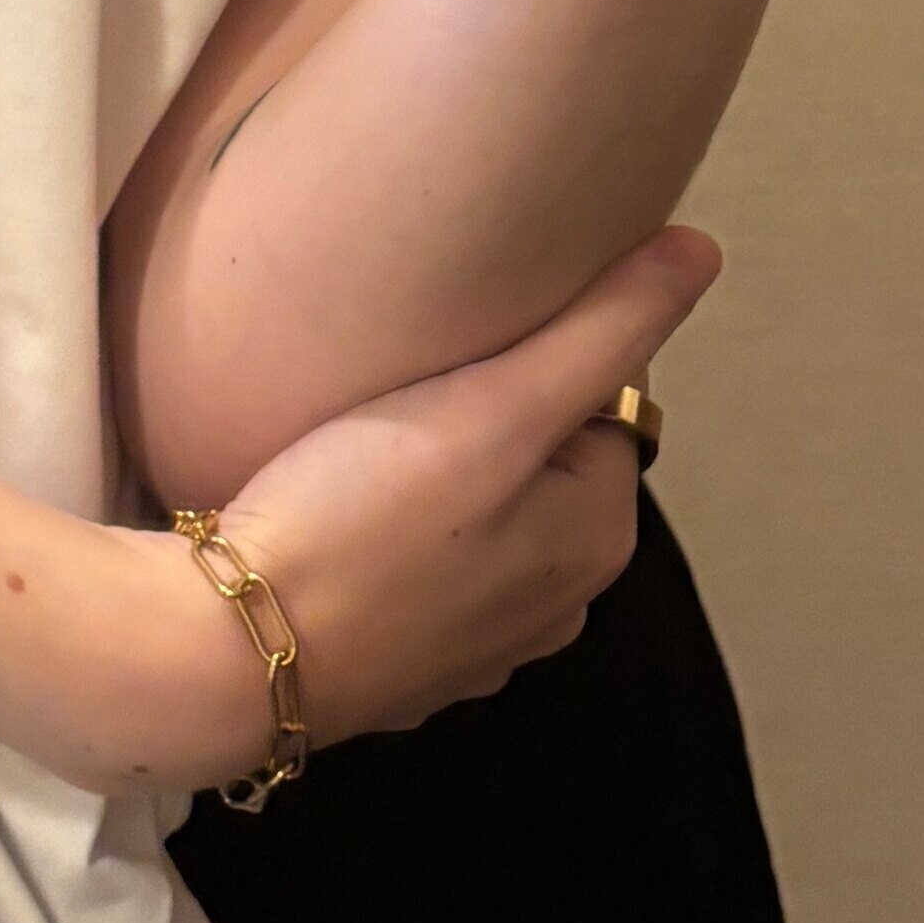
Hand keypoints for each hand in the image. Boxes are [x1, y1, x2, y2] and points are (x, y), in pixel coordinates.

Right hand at [114, 224, 720, 792]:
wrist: (220, 654)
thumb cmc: (360, 518)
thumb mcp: (498, 404)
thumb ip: (603, 327)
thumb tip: (703, 252)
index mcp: (597, 542)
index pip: (600, 403)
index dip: (533, 354)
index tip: (459, 344)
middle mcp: (553, 611)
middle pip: (538, 464)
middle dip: (485, 419)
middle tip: (401, 386)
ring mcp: (470, 653)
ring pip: (473, 521)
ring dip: (435, 480)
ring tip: (359, 445)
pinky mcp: (394, 670)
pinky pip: (413, 572)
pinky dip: (387, 540)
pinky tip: (335, 516)